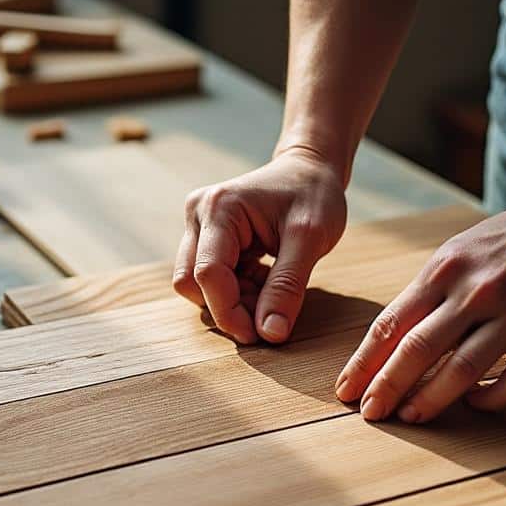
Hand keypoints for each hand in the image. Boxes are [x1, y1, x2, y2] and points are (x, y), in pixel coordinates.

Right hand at [173, 147, 347, 343]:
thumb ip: (288, 286)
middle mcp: (198, 214)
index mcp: (219, 208)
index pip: (208, 273)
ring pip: (196, 284)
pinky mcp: (204, 238)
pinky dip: (235, 291)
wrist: (309, 169)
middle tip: (270, 314)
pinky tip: (264, 282)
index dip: (230, 312)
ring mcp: (197, 226)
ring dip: (231, 301)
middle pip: (191, 282)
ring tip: (270, 291)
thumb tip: (270, 334)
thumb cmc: (313, 194)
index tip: (261, 335)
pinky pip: (208, 278)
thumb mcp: (311, 239)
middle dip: (228, 308)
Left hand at [335, 193, 505, 422]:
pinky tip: (473, 401)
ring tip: (410, 417)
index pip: (392, 324)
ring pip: (463, 369)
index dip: (364, 363)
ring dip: (431, 399)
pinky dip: (488, 399)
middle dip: (388, 387)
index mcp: (446, 269)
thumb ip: (424, 297)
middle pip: (419, 348)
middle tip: (369, 414)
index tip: (345, 391)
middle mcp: (478, 290)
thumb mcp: (457, 254)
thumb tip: (382, 348)